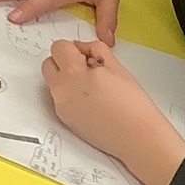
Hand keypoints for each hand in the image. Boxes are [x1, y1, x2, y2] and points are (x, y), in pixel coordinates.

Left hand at [42, 38, 184, 184]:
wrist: (137, 137)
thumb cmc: (132, 104)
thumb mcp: (117, 66)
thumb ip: (95, 50)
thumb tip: (83, 49)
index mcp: (73, 74)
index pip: (58, 47)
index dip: (74, 48)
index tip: (87, 56)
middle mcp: (61, 91)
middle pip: (48, 64)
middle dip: (63, 62)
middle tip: (86, 68)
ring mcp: (61, 108)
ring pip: (53, 83)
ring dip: (65, 79)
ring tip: (91, 87)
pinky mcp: (66, 121)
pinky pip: (61, 100)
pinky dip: (70, 95)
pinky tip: (92, 102)